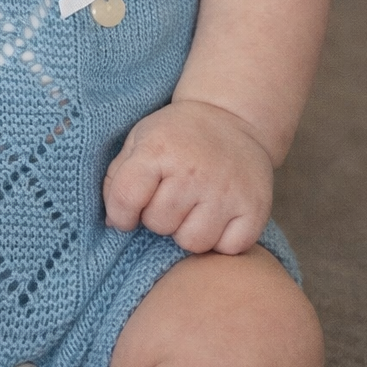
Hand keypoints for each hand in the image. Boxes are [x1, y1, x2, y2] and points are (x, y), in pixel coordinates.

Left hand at [102, 99, 273, 254]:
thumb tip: (113, 224)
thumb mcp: (139, 140)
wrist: (231, 118)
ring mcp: (226, 191)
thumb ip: (117, 178)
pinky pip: (228, 249)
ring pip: (192, 242)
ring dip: (187, 232)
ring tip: (192, 210)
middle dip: (158, 218)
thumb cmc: (177, 136)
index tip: (127, 213)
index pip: (125, 200)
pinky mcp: (254, 208)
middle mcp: (193, 171)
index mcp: (158, 149)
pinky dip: (221, 241)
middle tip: (170, 199)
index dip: (121, 214)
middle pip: (158, 224)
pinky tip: (217, 218)